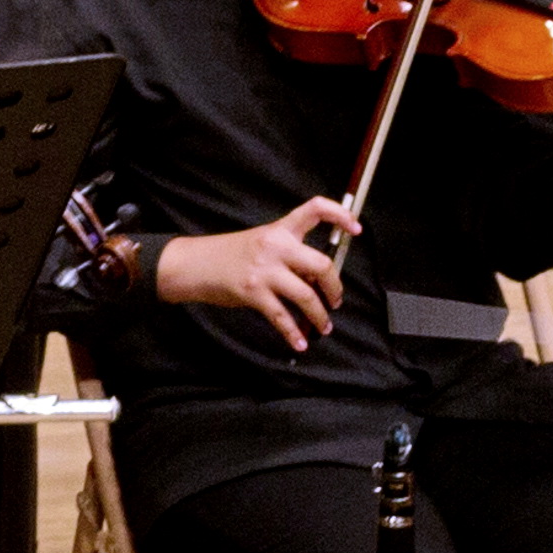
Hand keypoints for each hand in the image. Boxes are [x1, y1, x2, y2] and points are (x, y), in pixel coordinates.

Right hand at [157, 198, 351, 349]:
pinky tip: (299, 342)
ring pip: (306, 296)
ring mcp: (264, 270)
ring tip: (323, 325)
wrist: (195, 264)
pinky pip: (281, 317)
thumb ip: (290, 255)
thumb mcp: (262, 242)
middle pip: (320, 264)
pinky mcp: (253, 293)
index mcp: (280, 229)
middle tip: (336, 300)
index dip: (340, 215)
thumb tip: (317, 281)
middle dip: (335, 288)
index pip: (314, 209)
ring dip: (320, 316)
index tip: (356, 227)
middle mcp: (275, 246)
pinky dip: (293, 333)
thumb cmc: (231, 254)